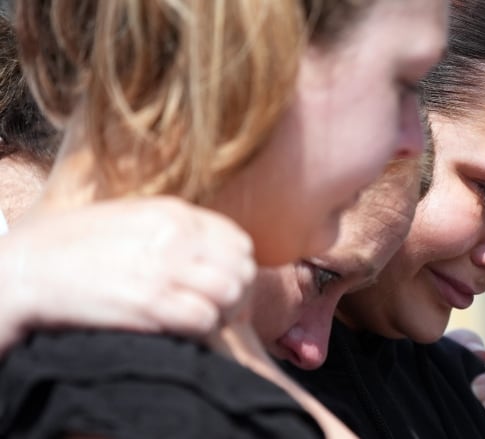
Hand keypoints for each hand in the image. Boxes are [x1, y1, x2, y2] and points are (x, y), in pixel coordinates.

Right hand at [0, 196, 256, 353]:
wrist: (28, 268)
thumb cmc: (78, 246)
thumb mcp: (134, 218)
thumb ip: (177, 230)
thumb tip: (212, 252)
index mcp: (175, 213)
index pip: (239, 242)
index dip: (237, 268)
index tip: (224, 285)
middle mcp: (177, 236)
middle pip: (241, 270)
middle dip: (235, 294)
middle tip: (216, 309)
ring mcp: (165, 268)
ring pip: (229, 294)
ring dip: (220, 313)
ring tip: (198, 319)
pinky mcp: (150, 302)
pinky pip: (204, 319)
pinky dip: (200, 330)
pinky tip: (180, 329)